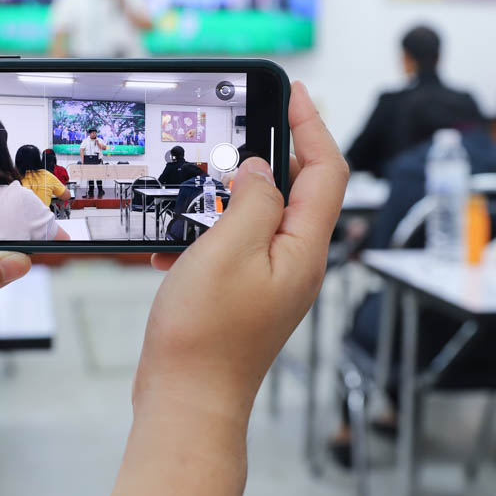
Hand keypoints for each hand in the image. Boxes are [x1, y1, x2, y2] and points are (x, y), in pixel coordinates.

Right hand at [137, 82, 346, 425]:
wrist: (186, 405)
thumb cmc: (206, 337)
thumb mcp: (229, 250)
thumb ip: (253, 201)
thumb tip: (261, 171)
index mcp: (305, 249)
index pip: (327, 171)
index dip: (312, 124)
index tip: (290, 90)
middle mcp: (296, 264)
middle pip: (300, 189)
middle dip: (273, 151)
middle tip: (243, 120)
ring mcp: (270, 283)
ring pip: (260, 217)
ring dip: (229, 195)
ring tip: (196, 183)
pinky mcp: (242, 297)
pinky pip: (231, 248)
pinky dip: (203, 235)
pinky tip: (169, 248)